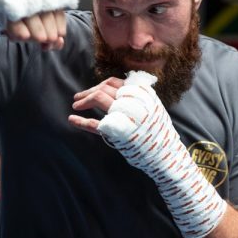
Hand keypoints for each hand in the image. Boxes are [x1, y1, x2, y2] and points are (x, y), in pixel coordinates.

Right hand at [0, 0, 78, 50]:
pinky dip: (17, 27)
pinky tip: (23, 39)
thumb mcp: (22, 29)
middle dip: (50, 28)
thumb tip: (57, 44)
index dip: (58, 23)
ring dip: (37, 28)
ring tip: (40, 42)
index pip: (53, 4)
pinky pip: (9, 14)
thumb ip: (40, 34)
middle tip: (49, 43)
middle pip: (44, 6)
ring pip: (29, 10)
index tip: (58, 40)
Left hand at [69, 72, 225, 237]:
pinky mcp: (118, 132)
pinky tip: (71, 120)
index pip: (115, 83)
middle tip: (78, 97)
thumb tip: (119, 91)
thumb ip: (138, 98)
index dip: (101, 85)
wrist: (166, 154)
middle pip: (105, 88)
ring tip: (75, 105)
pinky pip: (95, 124)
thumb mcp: (152, 109)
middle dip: (89, 91)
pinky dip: (81, 121)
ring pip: (99, 99)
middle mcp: (134, 101)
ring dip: (84, 101)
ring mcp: (125, 116)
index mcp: (141, 95)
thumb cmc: (158, 133)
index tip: (93, 90)